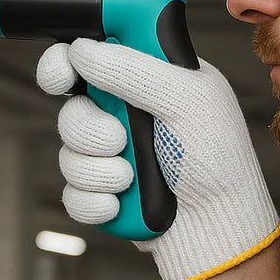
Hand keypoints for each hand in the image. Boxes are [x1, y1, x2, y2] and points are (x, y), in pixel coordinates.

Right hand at [37, 38, 279, 279]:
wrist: (215, 229)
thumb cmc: (216, 159)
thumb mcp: (186, 99)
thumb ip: (131, 70)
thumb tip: (80, 50)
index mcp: (142, 78)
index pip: (88, 55)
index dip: (64, 61)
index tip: (63, 75)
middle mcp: (121, 112)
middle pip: (70, 105)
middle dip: (89, 127)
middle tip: (117, 137)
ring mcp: (107, 152)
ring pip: (67, 150)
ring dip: (100, 167)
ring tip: (133, 175)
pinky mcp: (98, 190)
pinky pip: (71, 191)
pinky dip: (96, 199)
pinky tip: (123, 200)